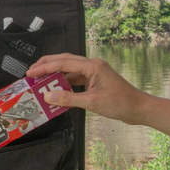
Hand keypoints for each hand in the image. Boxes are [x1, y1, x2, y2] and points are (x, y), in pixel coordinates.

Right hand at [27, 53, 149, 123]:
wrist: (139, 109)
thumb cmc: (120, 103)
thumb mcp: (92, 102)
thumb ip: (68, 99)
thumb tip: (47, 97)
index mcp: (92, 66)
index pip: (64, 63)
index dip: (45, 67)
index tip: (30, 73)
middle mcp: (92, 65)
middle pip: (65, 60)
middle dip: (47, 65)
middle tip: (31, 72)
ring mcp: (93, 72)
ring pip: (69, 69)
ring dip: (54, 74)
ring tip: (39, 80)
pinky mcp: (94, 80)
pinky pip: (75, 79)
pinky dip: (64, 83)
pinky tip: (55, 90)